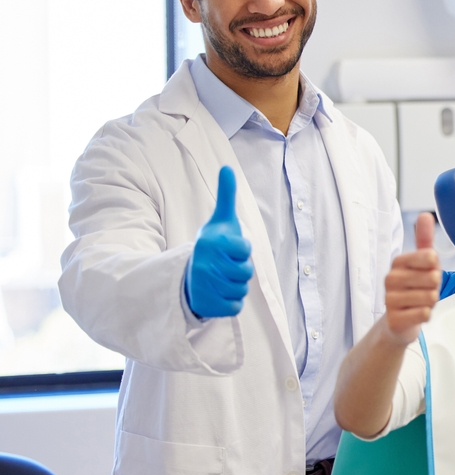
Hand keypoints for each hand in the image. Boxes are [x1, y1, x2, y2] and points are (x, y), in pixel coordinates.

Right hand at [184, 167, 253, 317]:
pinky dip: (231, 303)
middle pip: (246, 272)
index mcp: (211, 242)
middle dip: (240, 270)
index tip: (228, 249)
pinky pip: (235, 307)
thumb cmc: (212, 246)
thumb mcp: (220, 221)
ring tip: (220, 279)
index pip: (245, 250)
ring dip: (236, 286)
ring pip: (241, 290)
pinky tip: (218, 293)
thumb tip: (227, 167)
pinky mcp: (206, 306)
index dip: (241, 250)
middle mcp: (205, 264)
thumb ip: (226, 196)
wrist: (187, 275)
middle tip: (224, 266)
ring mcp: (204, 286)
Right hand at [383, 213, 440, 344]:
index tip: (427, 272)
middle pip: (433, 279)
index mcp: (398, 262)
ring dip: (431, 302)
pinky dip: (426, 315)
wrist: (399, 321)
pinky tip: (417, 313)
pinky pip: (424, 314)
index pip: (429, 257)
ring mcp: (390, 300)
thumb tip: (425, 214)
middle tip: (424, 290)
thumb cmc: (414, 289)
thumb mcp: (422, 263)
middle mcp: (390, 279)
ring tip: (420, 302)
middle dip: (435, 287)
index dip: (436, 267)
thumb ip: (424, 239)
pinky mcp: (394, 319)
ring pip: (430, 297)